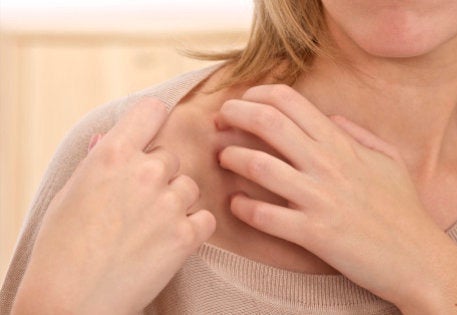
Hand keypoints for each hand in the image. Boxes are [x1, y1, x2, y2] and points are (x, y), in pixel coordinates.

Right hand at [13, 98, 215, 313]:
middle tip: (137, 206)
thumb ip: (98, 162)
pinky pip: (205, 218)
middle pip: (171, 158)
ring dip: (176, 204)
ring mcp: (168, 203)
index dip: (154, 121)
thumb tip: (107, 139)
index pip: (150, 111)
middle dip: (159, 177)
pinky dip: (192, 229)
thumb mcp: (72, 193)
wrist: (69, 299)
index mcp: (111, 155)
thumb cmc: (62, 246)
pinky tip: (168, 243)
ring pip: (189, 187)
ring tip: (148, 229)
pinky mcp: (186, 235)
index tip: (152, 134)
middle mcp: (145, 172)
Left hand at [215, 85, 456, 312]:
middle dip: (235, 115)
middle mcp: (329, 165)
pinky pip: (266, 216)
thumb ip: (359, 134)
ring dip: (232, 158)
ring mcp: (320, 199)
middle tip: (219, 121)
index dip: (258, 95)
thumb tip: (330, 116)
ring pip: (260, 166)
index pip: (291, 102)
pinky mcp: (314, 234)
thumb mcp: (389, 161)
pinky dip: (243, 207)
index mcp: (343, 145)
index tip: (244, 103)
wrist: (420, 259)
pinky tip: (235, 204)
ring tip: (222, 158)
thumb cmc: (404, 210)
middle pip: (268, 123)